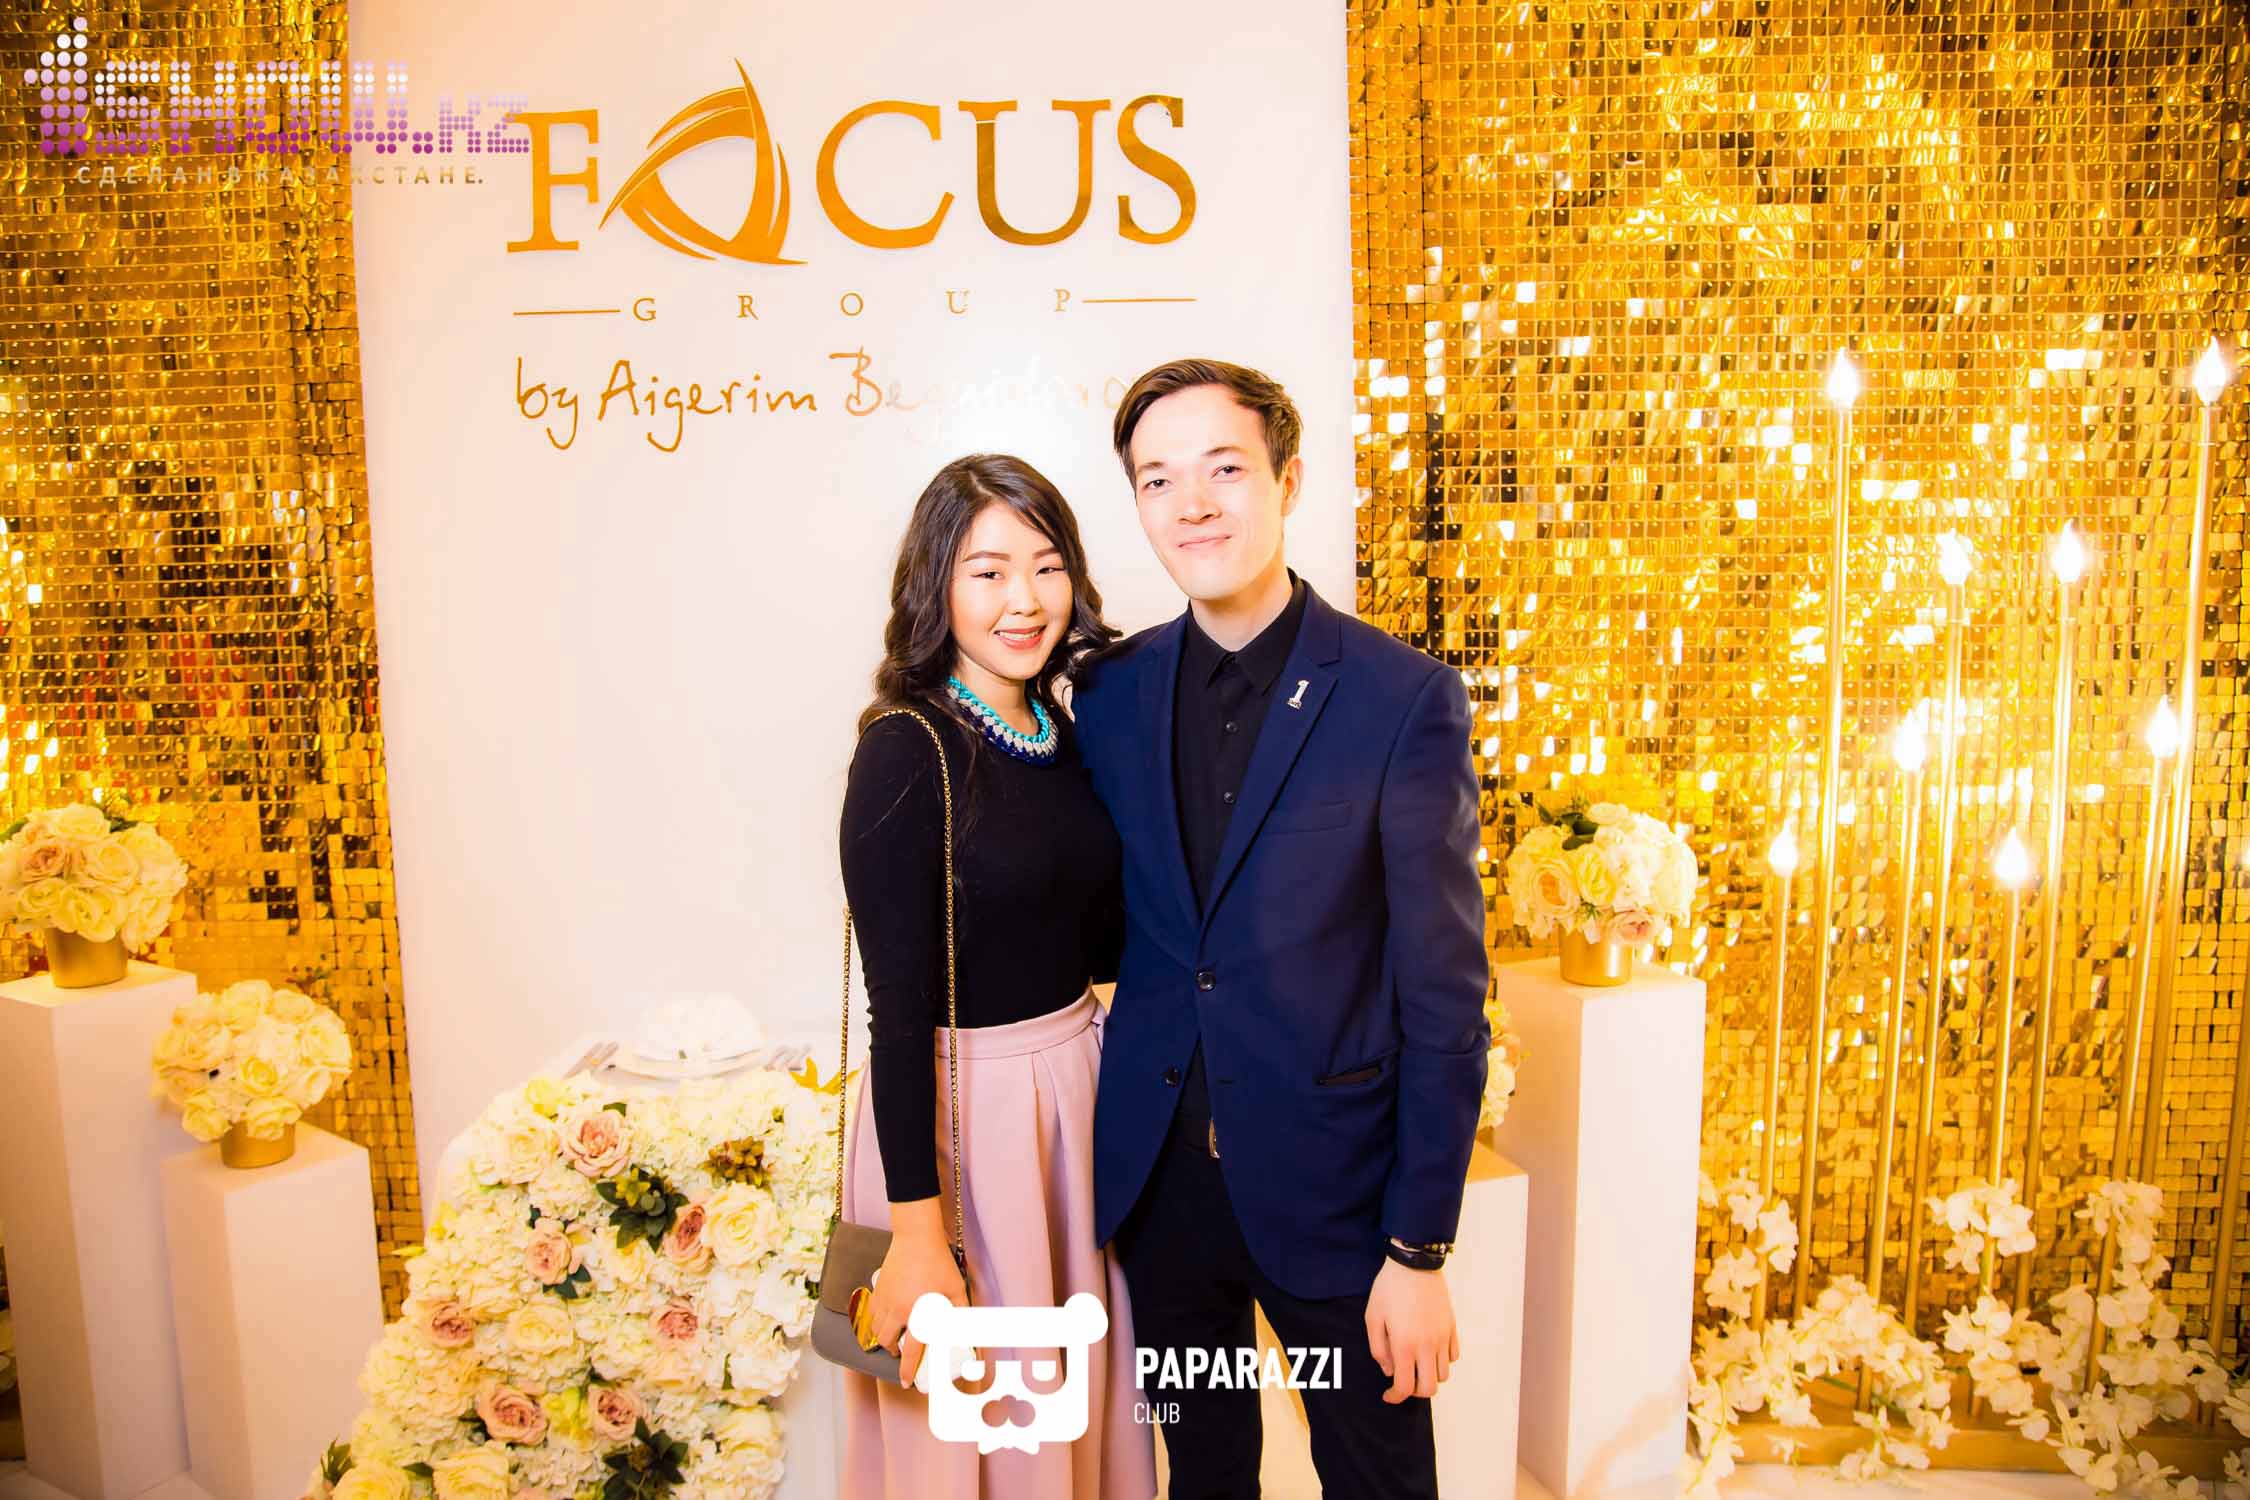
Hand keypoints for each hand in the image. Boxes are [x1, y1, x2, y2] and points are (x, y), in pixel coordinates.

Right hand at [868, 1200, 966, 1388]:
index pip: (912, 1351)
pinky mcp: (877, 1288)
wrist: (916, 1237)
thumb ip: (961, 1313)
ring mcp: (884, 1299)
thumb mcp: (956, 1288)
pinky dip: (874, 1319)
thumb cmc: (939, 1262)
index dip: (908, 1370)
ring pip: (874, 1328)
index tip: (905, 1382)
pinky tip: (884, 1316)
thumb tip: (969, 1332)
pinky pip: (870, 1311)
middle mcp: (897, 1310)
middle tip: (902, 1350)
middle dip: (893, 1350)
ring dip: (882, 1336)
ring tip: (893, 1334)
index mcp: (918, 1313)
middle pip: (886, 1341)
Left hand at [1365, 1256, 1458, 1402]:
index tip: (1388, 1395)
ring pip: (1445, 1374)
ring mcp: (1443, 1337)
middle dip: (1415, 1391)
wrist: (1414, 1263)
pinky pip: (1454, 1356)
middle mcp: (1427, 1345)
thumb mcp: (1372, 1318)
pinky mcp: (1452, 1327)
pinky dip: (1443, 1360)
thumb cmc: (1388, 1289)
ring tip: (1417, 1364)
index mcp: (1405, 1345)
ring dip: (1430, 1376)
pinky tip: (1430, 1350)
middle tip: (1403, 1381)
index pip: (1406, 1387)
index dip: (1396, 1397)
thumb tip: (1389, 1371)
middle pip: (1430, 1388)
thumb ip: (1378, 1349)